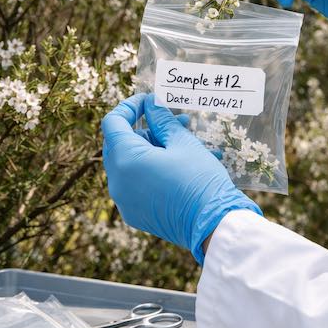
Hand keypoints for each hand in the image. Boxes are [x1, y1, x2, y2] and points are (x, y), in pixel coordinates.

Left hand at [101, 93, 262, 263]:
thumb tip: (151, 104)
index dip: (130, 106)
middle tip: (174, 121)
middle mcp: (117, 182)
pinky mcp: (135, 213)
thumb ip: (162, 120)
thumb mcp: (183, 143)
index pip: (113, 122)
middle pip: (121, 143)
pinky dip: (152, 169)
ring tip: (186, 141)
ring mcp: (124, 201)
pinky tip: (181, 164)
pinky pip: (137, 183)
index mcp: (125, 160)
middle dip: (146, 128)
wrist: (213, 225)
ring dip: (153, 148)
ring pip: (131, 164)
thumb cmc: (199, 180)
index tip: (149, 101)